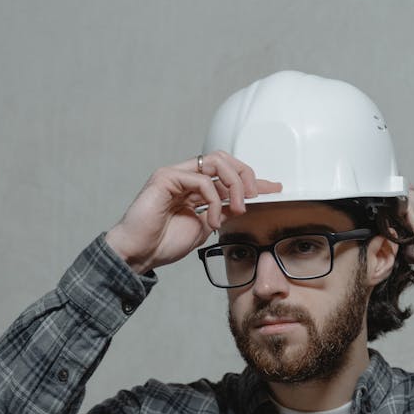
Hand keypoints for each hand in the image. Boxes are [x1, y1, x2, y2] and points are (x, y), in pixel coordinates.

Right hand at [105, 152, 281, 274]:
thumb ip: (221, 212)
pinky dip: (214, 200)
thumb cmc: (163, 244)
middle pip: (225, 159)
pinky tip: (213, 221)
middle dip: (246, 175)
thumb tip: (242, 205)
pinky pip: (201, 179)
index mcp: (195, 188)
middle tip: (256, 197)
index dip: (253, 180)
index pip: (228, 174)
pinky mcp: (165, 178)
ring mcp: (175, 175)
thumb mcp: (203, 228)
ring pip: (215, 162)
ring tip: (238, 209)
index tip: (274, 189)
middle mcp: (186, 176)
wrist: (138, 254)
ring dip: (234, 184)